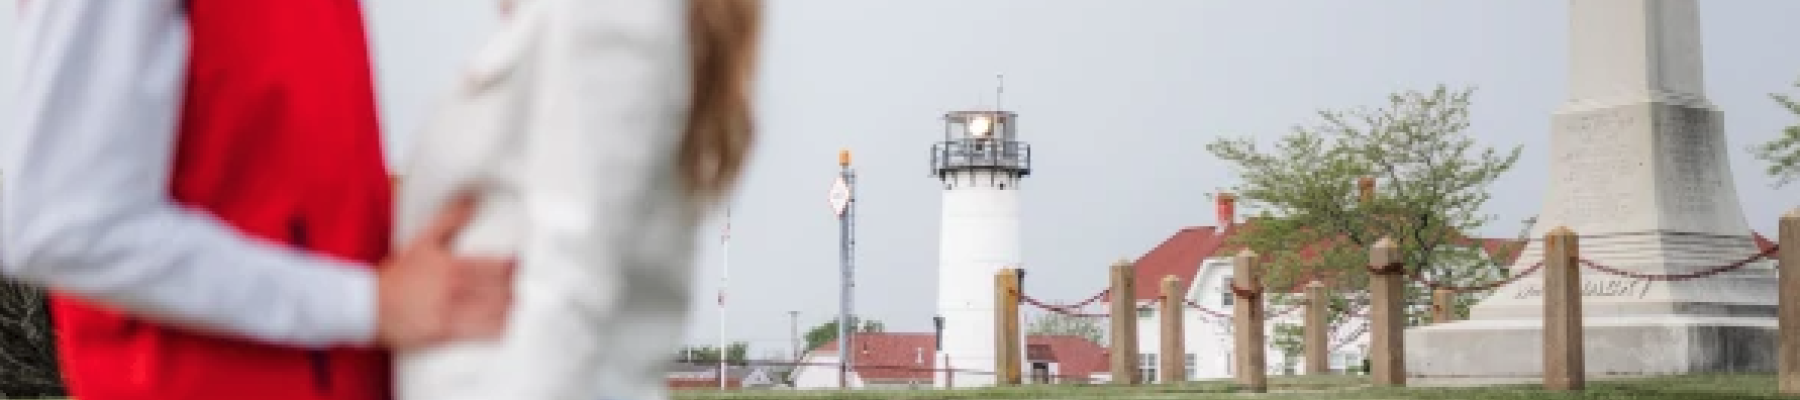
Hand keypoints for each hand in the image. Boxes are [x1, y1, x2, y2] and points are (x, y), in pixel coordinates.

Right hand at [374, 190, 516, 350]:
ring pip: (495, 311)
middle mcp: (455, 287)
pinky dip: (497, 330)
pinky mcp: (444, 332)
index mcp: (453, 265)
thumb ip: (448, 221)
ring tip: (512, 309)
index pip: (498, 267)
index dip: (515, 269)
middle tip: (519, 291)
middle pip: (501, 290)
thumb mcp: (420, 243)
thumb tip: (472, 203)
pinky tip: (503, 328)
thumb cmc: (394, 277)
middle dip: (514, 291)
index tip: (521, 269)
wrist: (365, 306)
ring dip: (509, 310)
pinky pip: (481, 332)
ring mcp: (450, 310)